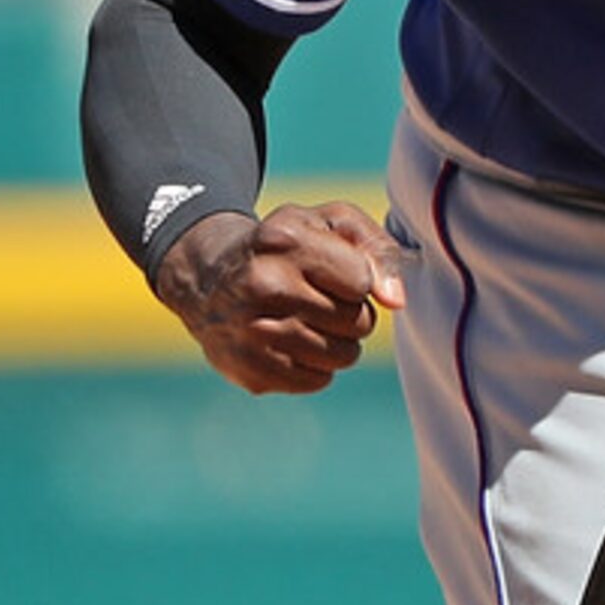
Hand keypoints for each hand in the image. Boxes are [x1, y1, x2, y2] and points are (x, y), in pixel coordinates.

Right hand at [153, 200, 408, 394]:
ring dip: (337, 342)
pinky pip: (317, 380)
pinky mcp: (249, 369)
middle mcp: (265, 285)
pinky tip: (290, 342)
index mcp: (287, 241)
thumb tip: (396, 300)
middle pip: (357, 322)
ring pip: (343, 356)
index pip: (361, 282)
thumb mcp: (329, 223)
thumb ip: (376, 248)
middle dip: (351, 312)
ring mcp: (254, 332)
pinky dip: (315, 366)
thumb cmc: (286, 247)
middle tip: (320, 298)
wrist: (209, 279)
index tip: (337, 273)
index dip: (359, 280)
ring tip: (307, 320)